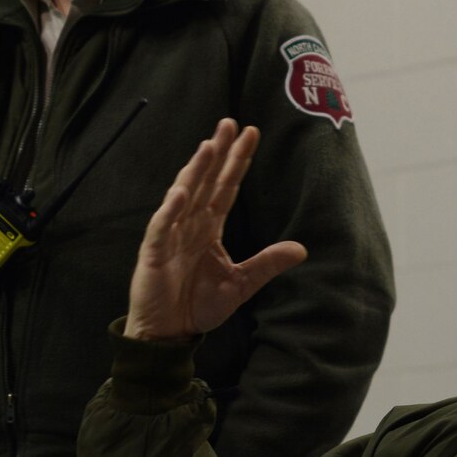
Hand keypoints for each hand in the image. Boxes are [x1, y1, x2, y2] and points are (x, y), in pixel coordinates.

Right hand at [124, 119, 306, 341]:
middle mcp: (190, 225)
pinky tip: (181, 192)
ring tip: (208, 146)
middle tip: (229, 123)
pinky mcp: (154, 253)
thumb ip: (268, 264)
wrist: (169, 333)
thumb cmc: (198, 306)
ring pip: (184, 195)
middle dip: (217, 152)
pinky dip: (170, 210)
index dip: (238, 161)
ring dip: (195, 171)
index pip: (226, 187)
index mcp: (209, 228)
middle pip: (206, 181)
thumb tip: (302, 248)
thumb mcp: (241, 284)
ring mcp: (170, 236)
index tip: (250, 133)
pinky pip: (162, 227)